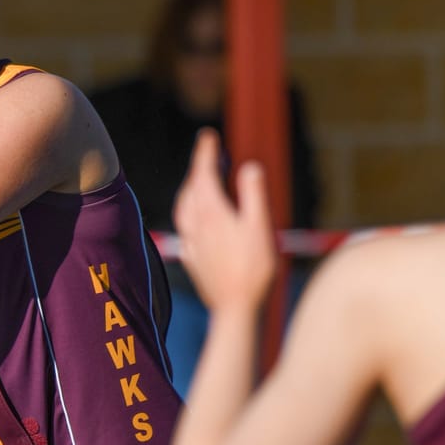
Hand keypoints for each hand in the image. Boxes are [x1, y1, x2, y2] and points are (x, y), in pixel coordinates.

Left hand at [173, 129, 276, 310]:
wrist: (235, 309)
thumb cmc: (253, 269)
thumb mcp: (260, 227)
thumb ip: (253, 194)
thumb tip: (248, 166)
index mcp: (211, 212)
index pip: (203, 174)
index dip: (205, 153)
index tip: (207, 136)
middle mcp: (195, 224)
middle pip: (191, 188)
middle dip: (198, 169)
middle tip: (209, 155)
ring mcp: (191, 242)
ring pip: (184, 206)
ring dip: (191, 189)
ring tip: (200, 182)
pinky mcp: (192, 258)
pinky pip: (185, 226)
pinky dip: (190, 211)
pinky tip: (196, 219)